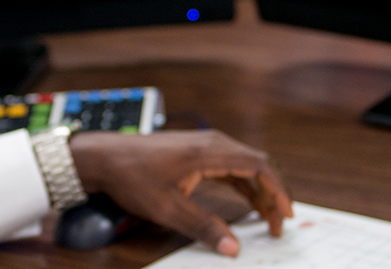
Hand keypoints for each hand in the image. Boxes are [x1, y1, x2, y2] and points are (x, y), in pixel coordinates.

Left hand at [68, 130, 293, 256]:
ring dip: (259, 190)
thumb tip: (232, 248)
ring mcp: (205, 145)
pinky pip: (230, 166)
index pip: (259, 165)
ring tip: (268, 219)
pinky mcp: (197, 152)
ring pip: (245, 166)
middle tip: (280, 223)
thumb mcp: (167, 208)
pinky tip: (248, 203)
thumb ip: (202, 227)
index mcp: (210, 152)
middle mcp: (212, 143)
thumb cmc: (132, 177)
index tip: (285, 214)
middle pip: (257, 164)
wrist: (105, 157)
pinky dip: (244, 184)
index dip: (278, 190)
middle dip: (273, 193)